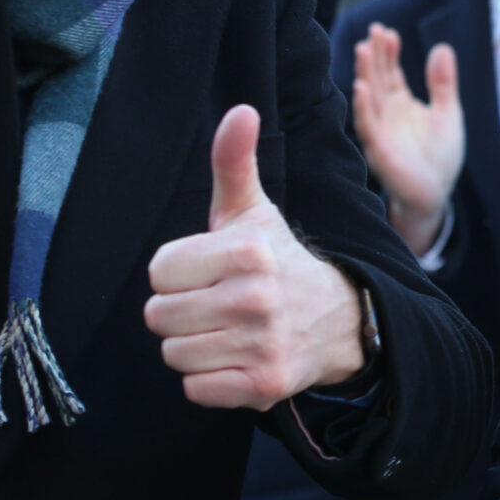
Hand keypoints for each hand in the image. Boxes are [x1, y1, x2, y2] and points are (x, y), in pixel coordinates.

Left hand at [145, 106, 366, 408]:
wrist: (341, 322)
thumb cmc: (279, 262)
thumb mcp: (253, 212)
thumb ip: (234, 163)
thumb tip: (240, 110)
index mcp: (248, 251)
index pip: (159, 271)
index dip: (177, 273)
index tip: (208, 272)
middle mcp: (257, 298)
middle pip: (159, 316)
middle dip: (180, 312)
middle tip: (215, 304)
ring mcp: (263, 344)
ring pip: (174, 353)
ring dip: (193, 347)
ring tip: (225, 332)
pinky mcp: (265, 385)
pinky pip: (194, 388)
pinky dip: (209, 380)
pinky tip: (236, 358)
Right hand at [349, 24, 463, 256]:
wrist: (435, 195)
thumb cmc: (438, 156)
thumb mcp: (447, 113)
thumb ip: (443, 83)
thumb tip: (442, 47)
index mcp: (400, 104)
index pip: (390, 71)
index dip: (388, 52)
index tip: (386, 31)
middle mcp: (385, 115)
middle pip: (376, 79)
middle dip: (374, 55)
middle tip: (374, 31)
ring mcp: (380, 132)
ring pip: (368, 99)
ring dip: (364, 75)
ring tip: (363, 50)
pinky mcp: (380, 151)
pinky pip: (369, 127)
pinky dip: (363, 108)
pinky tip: (361, 89)